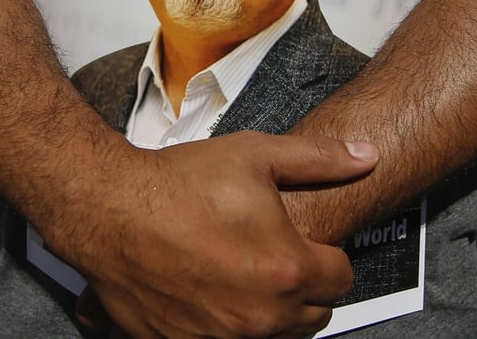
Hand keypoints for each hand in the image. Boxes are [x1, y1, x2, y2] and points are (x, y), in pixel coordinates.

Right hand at [69, 133, 375, 337]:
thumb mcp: (255, 155)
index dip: (328, 256)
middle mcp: (262, 314)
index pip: (342, 279)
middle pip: (313, 316)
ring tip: (245, 275)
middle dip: (305, 289)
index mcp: (288, 268)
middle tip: (277, 258)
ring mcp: (223, 337)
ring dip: (270, 312)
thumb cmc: (178, 183)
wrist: (110, 210)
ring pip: (273, 337)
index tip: (308, 244)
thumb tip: (366, 156)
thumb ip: (319, 159)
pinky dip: (227, 327)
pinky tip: (211, 294)